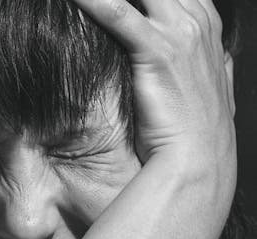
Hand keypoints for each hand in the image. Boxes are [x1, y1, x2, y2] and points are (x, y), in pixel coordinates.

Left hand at [72, 0, 235, 172]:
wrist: (199, 161)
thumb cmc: (195, 131)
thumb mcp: (207, 88)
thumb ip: (204, 64)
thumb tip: (203, 60)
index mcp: (205, 30)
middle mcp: (196, 24)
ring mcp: (180, 35)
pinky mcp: (158, 52)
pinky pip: (119, 14)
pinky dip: (94, 2)